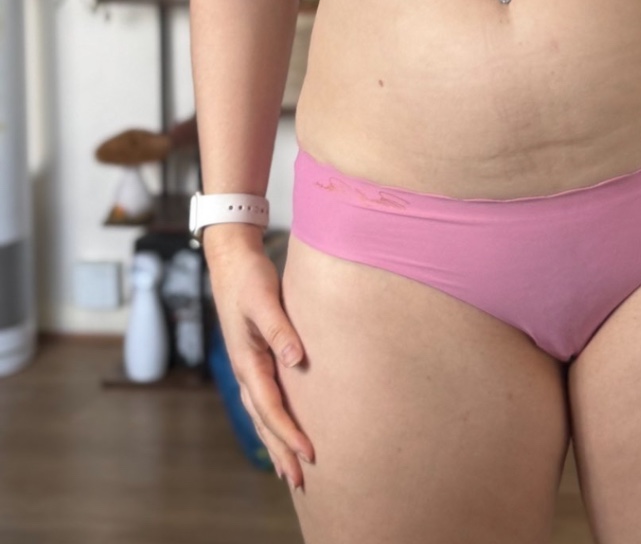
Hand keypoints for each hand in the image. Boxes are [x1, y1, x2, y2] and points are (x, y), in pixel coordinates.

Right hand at [207, 240, 315, 490]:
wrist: (231, 260)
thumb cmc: (248, 277)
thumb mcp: (264, 299)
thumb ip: (280, 329)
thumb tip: (296, 361)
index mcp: (247, 360)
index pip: (270, 406)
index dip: (289, 432)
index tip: (309, 454)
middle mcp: (245, 369)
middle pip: (264, 419)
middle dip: (281, 451)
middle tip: (300, 481)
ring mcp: (247, 365)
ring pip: (262, 413)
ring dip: (276, 442)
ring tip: (290, 470)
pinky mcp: (255, 357)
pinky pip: (264, 399)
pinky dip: (273, 421)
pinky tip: (283, 430)